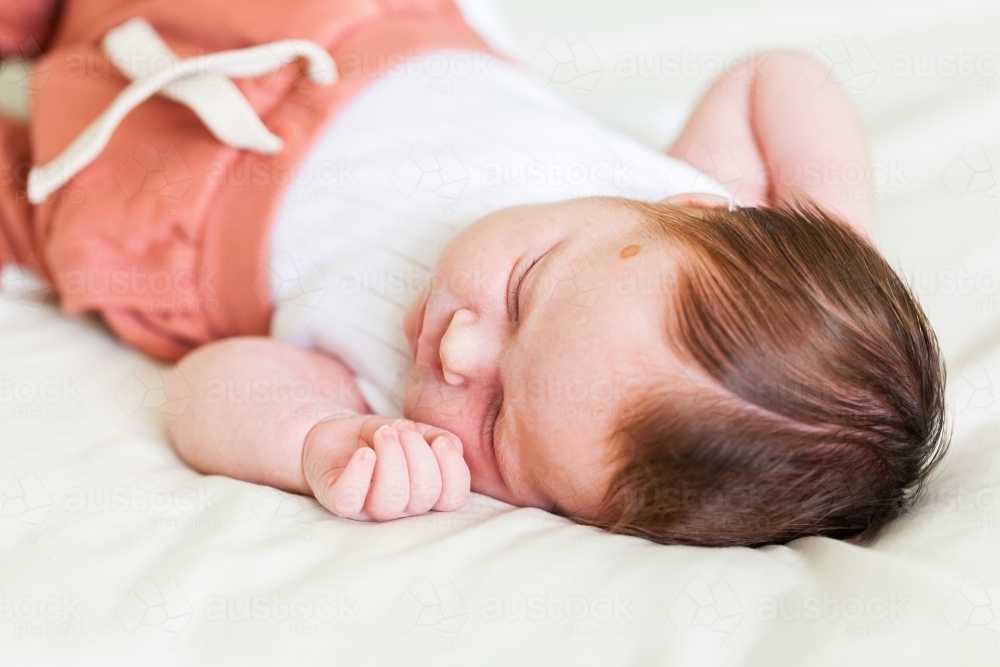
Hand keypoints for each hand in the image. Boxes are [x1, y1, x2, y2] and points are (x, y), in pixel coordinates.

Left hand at [303, 417, 470, 520]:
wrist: (334, 432)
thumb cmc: (381, 437)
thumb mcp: (418, 432)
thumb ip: (443, 439)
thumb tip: (451, 446)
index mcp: (424, 495)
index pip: (453, 498)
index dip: (452, 469)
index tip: (439, 440)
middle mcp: (400, 509)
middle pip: (423, 497)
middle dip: (418, 453)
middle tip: (401, 427)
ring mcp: (367, 509)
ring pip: (390, 501)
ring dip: (392, 457)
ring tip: (383, 432)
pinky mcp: (337, 501)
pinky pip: (350, 499)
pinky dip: (359, 474)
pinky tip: (364, 452)